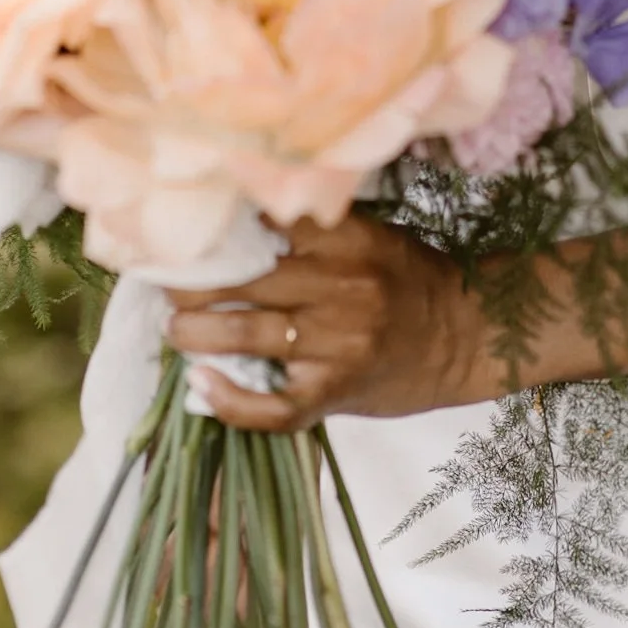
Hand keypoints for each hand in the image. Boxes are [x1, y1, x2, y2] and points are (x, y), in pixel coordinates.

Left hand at [163, 214, 479, 432]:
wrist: (465, 335)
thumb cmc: (407, 278)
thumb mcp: (368, 235)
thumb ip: (309, 229)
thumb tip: (228, 222)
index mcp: (345, 239)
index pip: (263, 223)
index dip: (212, 230)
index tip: (177, 232)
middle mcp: (340, 286)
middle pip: (242, 280)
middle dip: (187, 284)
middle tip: (163, 284)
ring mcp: (338, 343)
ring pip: (245, 335)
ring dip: (193, 332)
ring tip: (174, 328)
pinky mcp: (337, 391)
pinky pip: (272, 406)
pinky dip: (229, 401)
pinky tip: (201, 387)